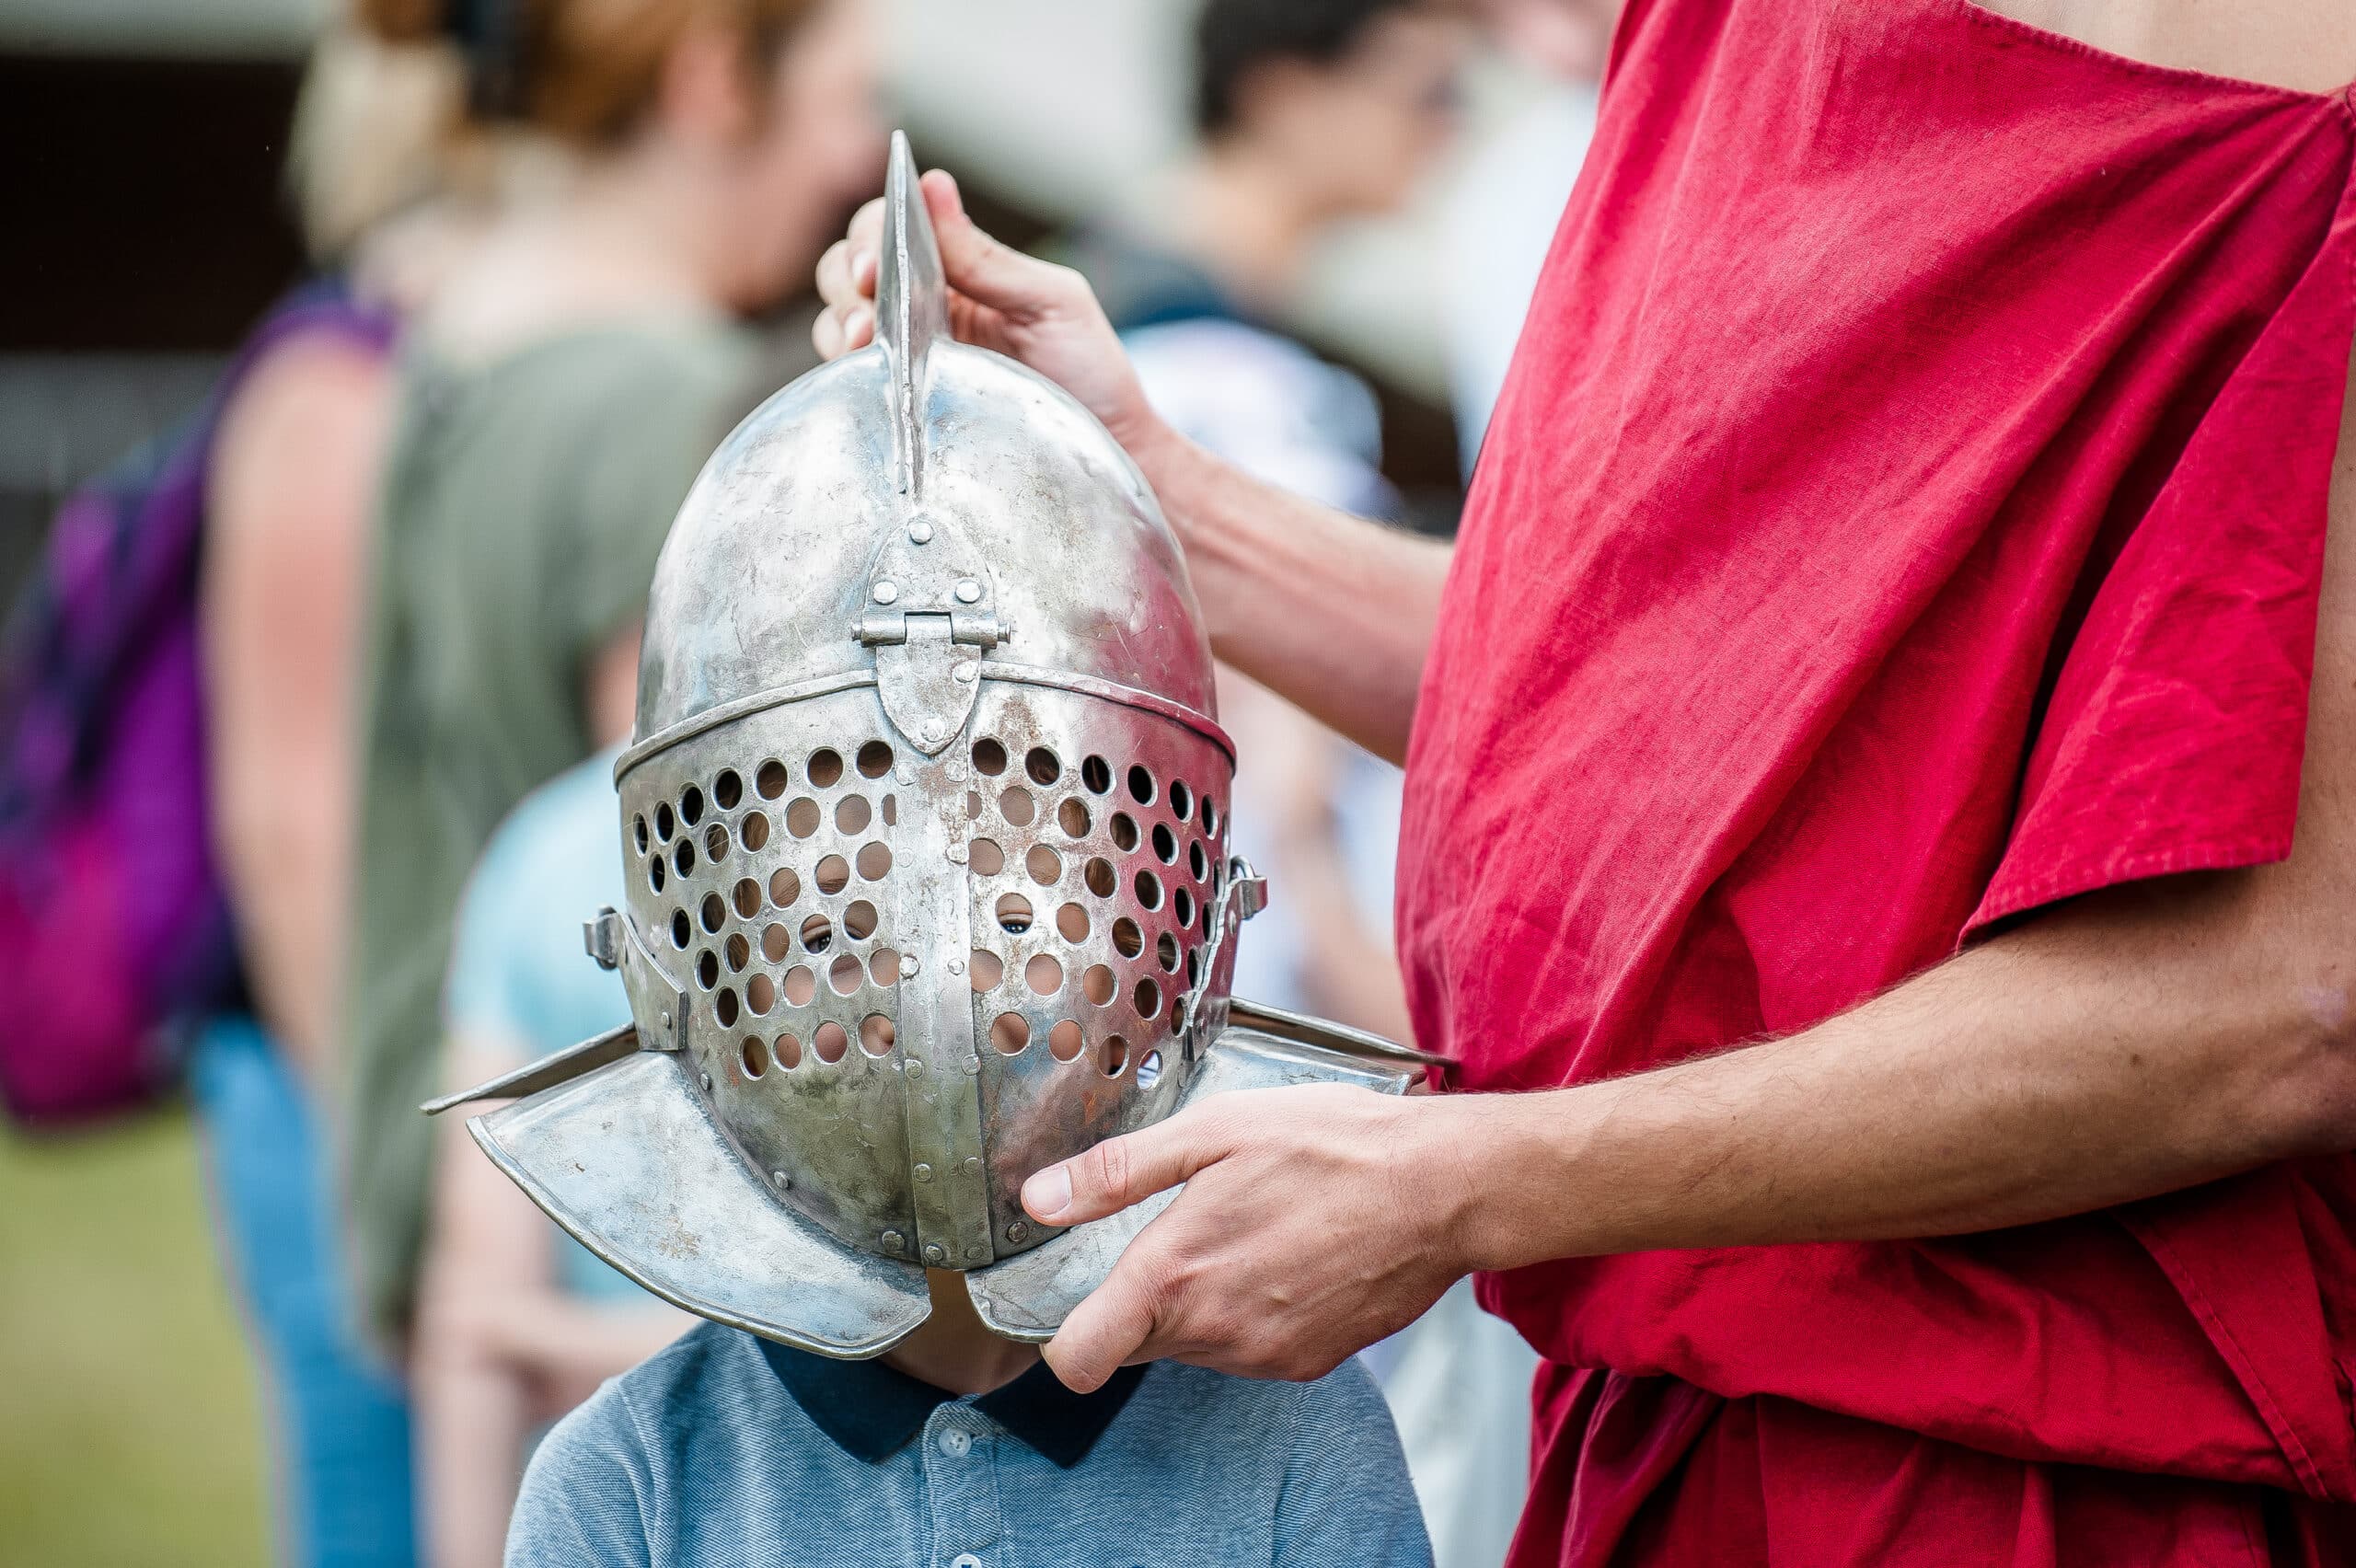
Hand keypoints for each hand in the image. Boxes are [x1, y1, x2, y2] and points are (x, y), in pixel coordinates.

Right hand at [813, 168, 1170, 463]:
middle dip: (846, 275)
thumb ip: (988, 257)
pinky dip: (841, 368)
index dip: (871, 233)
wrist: (1111, 452)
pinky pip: (849, 380)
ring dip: (838, 321)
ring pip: (838, 320)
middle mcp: (922, 310)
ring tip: (864, 340)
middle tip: (867, 296)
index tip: (877, 260)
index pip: (889, 228)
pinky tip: (862, 370)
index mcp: (958, 272)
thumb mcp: (1052, 303)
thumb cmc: (1092, 374)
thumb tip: (933, 185)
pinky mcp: (901, 407)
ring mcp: (907, 359)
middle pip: (849, 269)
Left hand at [1019, 1084, 1485, 1391]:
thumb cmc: (1331, 1145)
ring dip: (1203, 1302)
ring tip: (1251, 1231)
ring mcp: (1265, 1356)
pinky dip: (1254, 1313)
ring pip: (1196, 1345)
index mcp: (1174, 1273)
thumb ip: (1116, 1173)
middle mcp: (1215, 1331)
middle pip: (1138, 1343)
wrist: (1441, 1187)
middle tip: (1188, 1229)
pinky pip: (1250, 1350)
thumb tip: (1038, 1200)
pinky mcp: (1309, 1364)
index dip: (1064, 1340)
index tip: (1074, 1304)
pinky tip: (1289, 1257)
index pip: (1080, 1360)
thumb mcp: (1212, 1132)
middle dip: (1145, 1297)